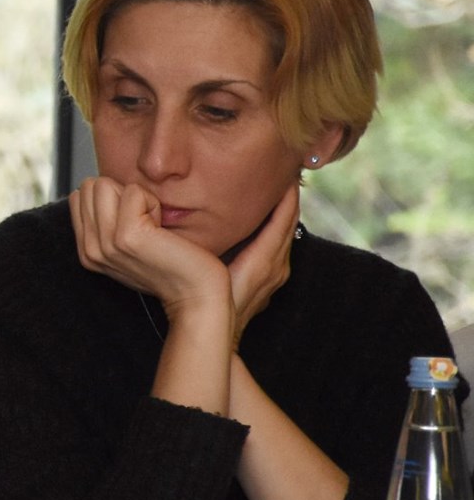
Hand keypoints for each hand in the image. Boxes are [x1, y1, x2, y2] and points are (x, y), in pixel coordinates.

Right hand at [68, 176, 228, 317]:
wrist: (198, 296)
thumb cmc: (174, 268)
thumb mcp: (128, 245)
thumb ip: (107, 221)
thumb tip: (100, 184)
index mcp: (88, 251)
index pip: (81, 195)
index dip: (113, 199)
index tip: (137, 225)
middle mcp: (90, 249)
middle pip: (90, 186)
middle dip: (121, 195)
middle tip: (146, 225)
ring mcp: (106, 244)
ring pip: (103, 185)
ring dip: (136, 198)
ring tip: (153, 226)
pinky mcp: (126, 236)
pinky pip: (133, 192)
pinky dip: (152, 202)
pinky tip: (162, 230)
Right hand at [225, 182, 297, 346]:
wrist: (214, 333)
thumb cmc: (210, 300)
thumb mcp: (216, 264)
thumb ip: (221, 236)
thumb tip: (216, 207)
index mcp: (267, 256)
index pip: (285, 215)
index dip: (287, 191)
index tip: (286, 167)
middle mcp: (278, 264)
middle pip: (289, 222)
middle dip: (289, 197)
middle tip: (285, 171)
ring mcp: (276, 275)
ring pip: (285, 235)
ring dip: (283, 213)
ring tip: (277, 191)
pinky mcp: (270, 282)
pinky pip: (278, 247)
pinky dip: (277, 230)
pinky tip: (264, 225)